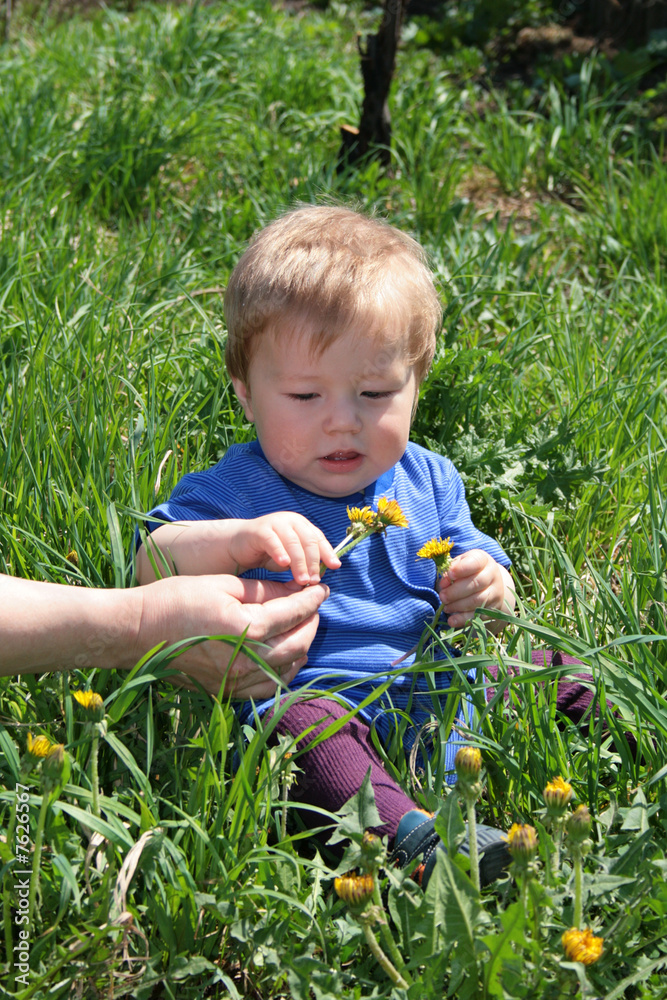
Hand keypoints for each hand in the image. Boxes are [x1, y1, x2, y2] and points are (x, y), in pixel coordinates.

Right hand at [138, 574, 328, 697]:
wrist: (137, 632)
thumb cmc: (175, 600)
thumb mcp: (223, 584)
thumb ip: (264, 590)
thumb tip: (296, 591)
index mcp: (247, 628)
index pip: (294, 613)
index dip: (312, 598)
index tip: (321, 588)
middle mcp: (246, 660)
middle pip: (299, 642)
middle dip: (311, 621)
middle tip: (312, 604)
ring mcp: (237, 681)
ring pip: (289, 667)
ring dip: (301, 645)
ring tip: (300, 625)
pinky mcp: (227, 691)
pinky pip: (268, 686)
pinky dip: (283, 668)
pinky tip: (282, 653)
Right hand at [229, 512, 340, 584]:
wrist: (240, 545)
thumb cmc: (270, 552)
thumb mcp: (292, 558)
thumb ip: (305, 563)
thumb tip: (319, 579)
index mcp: (302, 526)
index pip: (319, 538)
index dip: (328, 552)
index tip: (335, 567)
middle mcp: (291, 521)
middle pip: (308, 540)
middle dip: (314, 562)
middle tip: (314, 580)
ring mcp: (275, 523)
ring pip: (293, 542)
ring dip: (300, 562)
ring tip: (302, 579)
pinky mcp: (259, 530)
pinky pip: (272, 540)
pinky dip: (280, 552)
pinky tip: (284, 564)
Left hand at [438, 550, 514, 631]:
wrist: (489, 586)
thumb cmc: (467, 573)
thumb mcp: (459, 566)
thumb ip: (450, 572)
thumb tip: (444, 584)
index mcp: (482, 560)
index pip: (475, 562)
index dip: (462, 568)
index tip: (450, 574)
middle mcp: (492, 574)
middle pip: (476, 583)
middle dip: (456, 591)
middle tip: (442, 596)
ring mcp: (495, 591)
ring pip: (478, 600)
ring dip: (458, 605)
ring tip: (446, 607)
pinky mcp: (493, 608)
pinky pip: (479, 615)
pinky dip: (463, 619)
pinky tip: (452, 621)